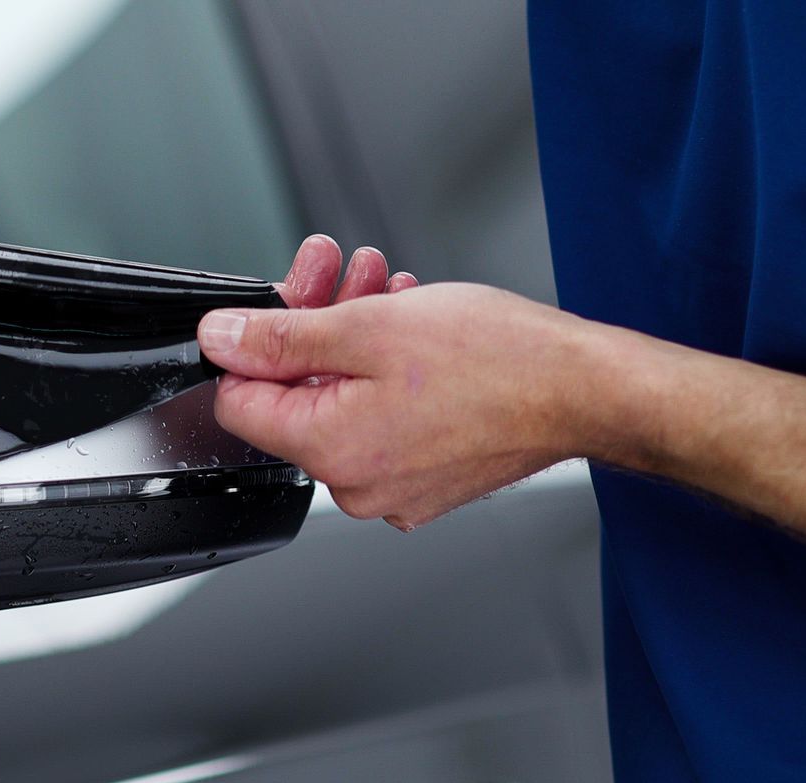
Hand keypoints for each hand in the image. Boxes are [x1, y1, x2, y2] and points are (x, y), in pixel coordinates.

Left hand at [200, 239, 589, 529]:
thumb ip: (280, 336)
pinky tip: (407, 323)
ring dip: (353, 335)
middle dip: (312, 322)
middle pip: (296, 396)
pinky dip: (385, 370)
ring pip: (341, 399)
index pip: (240, 404)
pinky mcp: (425, 479)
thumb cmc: (500, 362)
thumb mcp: (368, 327)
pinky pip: (381, 420)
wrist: (586, 390)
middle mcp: (355, 485)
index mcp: (330, 452)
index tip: (280, 304)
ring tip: (383, 286)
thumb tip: (220, 339)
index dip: (252, 345)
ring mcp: (393, 488)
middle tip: (338, 270)